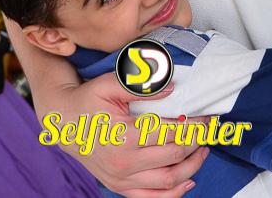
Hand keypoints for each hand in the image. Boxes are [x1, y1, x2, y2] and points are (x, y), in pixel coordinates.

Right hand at [50, 73, 206, 197]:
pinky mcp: (119, 187)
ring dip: (192, 167)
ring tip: (202, 150)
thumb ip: (141, 87)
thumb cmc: (87, 101)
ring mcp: (122, 178)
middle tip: (208, 129)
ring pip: (169, 181)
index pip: (172, 132)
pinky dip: (174, 193)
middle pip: (175, 155)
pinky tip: (187, 180)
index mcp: (124, 136)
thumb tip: (172, 89)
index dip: (194, 125)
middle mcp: (125, 162)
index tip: (206, 117)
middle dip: (197, 142)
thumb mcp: (110, 85)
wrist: (62, 123)